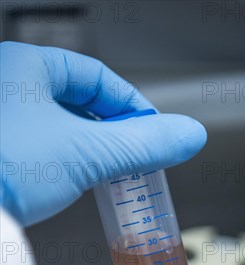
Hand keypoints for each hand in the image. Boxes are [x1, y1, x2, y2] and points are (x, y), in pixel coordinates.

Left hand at [0, 42, 206, 225]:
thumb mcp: (87, 153)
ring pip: (56, 126)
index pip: (96, 76)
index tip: (152, 131)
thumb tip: (188, 135)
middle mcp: (4, 84)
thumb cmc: (6, 168)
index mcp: (24, 65)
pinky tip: (68, 181)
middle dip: (110, 130)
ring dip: (86, 148)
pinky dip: (60, 161)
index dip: (132, 104)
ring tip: (105, 173)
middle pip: (76, 101)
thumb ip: (142, 144)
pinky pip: (36, 146)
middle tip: (132, 156)